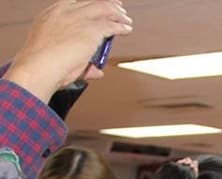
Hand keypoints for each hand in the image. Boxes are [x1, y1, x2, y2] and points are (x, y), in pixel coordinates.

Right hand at [6, 1, 133, 100]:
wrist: (38, 67)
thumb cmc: (41, 65)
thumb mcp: (54, 54)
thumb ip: (77, 60)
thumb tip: (97, 72)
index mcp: (51, 14)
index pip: (73, 3)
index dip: (88, 4)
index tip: (97, 7)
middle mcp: (65, 12)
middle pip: (91, 2)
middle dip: (107, 5)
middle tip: (118, 10)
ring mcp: (79, 19)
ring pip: (104, 9)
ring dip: (117, 14)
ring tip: (126, 20)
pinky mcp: (91, 30)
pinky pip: (111, 26)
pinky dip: (121, 27)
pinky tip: (127, 29)